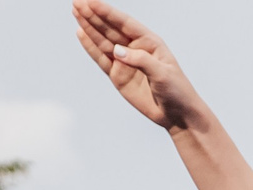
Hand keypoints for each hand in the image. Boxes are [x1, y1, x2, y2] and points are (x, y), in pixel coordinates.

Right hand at [74, 1, 205, 131]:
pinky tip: (81, 33)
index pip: (124, 23)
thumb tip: (117, 51)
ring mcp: (125, 61)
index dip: (107, 12)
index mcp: (149, 42)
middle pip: (110, 28)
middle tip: (77, 2)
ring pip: (103, 41)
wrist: (177, 114)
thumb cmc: (176, 90)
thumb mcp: (163, 73)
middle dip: (94, 15)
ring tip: (76, 12)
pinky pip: (101, 59)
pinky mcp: (118, 75)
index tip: (91, 2)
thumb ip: (140, 60)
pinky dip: (90, 46)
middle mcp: (135, 48)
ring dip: (89, 27)